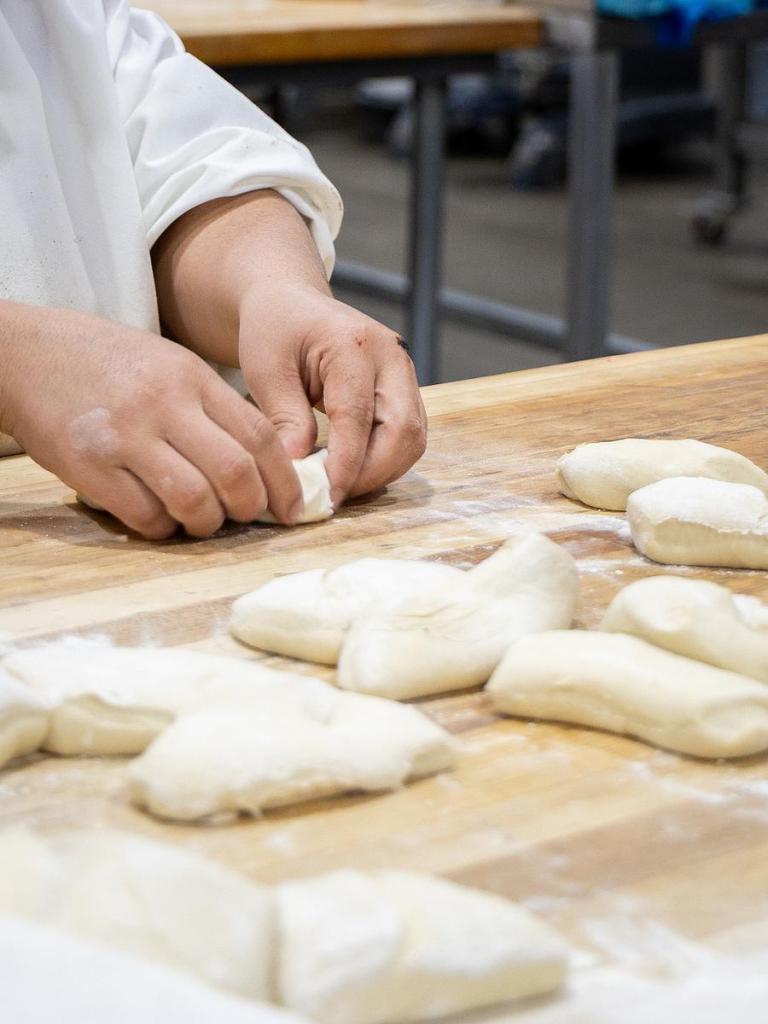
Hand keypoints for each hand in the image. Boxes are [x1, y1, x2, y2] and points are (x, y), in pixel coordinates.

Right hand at [0, 303, 301, 538]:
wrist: (27, 354)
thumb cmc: (107, 363)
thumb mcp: (170, 365)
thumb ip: (213, 407)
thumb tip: (263, 463)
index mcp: (191, 378)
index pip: (259, 436)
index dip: (285, 480)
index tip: (294, 507)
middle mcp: (164, 405)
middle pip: (235, 472)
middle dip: (253, 508)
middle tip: (249, 517)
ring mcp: (125, 436)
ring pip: (194, 499)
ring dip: (208, 524)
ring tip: (204, 522)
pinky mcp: (90, 466)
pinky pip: (145, 515)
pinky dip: (163, 529)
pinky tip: (161, 519)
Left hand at [238, 286, 426, 506]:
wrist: (292, 304)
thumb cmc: (274, 330)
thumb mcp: (265, 368)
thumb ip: (284, 417)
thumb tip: (299, 469)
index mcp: (355, 344)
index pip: (359, 416)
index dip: (345, 463)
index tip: (324, 495)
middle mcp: (392, 357)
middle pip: (404, 431)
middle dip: (371, 474)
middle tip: (333, 496)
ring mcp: (405, 375)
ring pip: (412, 440)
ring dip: (380, 472)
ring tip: (339, 485)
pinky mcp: (406, 392)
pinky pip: (407, 438)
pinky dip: (384, 462)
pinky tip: (351, 471)